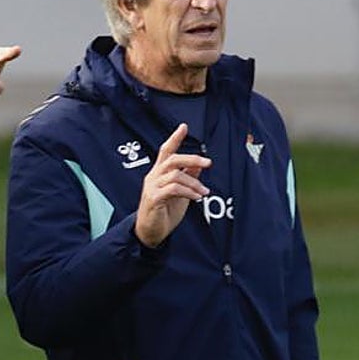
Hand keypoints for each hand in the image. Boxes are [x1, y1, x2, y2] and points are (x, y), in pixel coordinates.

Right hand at [134, 123, 210, 247]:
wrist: (150, 232)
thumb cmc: (164, 212)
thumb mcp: (180, 193)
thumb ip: (187, 178)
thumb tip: (198, 166)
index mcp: (159, 173)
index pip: (166, 151)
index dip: (175, 138)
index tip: (184, 126)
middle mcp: (154, 177)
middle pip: (172, 159)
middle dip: (192, 158)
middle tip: (208, 163)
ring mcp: (152, 187)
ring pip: (175, 174)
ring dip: (194, 182)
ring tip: (204, 192)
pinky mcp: (153, 198)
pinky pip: (173, 189)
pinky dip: (188, 192)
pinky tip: (197, 197)